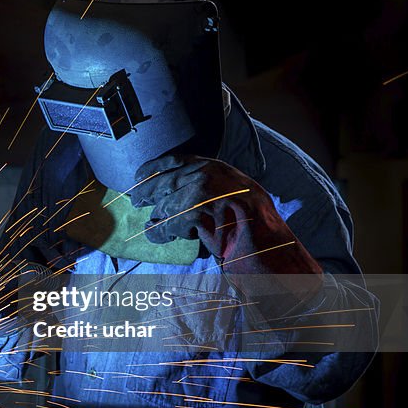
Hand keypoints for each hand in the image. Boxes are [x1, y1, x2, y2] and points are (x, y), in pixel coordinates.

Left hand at [129, 154, 321, 275]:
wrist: (270, 246)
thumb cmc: (252, 225)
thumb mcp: (231, 195)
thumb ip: (207, 188)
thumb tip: (172, 195)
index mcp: (216, 168)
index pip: (176, 161)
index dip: (153, 168)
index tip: (138, 176)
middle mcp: (209, 175)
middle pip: (165, 182)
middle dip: (147, 192)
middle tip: (137, 202)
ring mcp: (202, 193)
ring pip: (166, 204)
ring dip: (157, 217)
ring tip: (152, 226)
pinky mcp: (196, 214)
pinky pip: (168, 224)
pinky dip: (160, 232)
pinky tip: (157, 236)